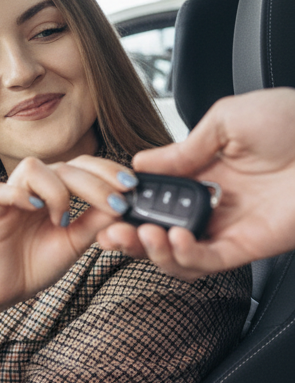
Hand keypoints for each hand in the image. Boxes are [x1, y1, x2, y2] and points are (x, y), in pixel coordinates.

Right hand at [0, 155, 133, 332]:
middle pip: (63, 165)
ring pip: (32, 168)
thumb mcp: (77, 242)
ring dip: (56, 190)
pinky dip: (21, 196)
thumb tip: (125, 202)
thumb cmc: (39, 263)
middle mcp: (34, 188)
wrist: (8, 290)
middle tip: (114, 203)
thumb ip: (97, 221)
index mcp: (56, 191)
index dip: (106, 170)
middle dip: (94, 183)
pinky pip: (1, 191)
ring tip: (63, 219)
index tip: (131, 185)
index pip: (81, 166)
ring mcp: (12, 197)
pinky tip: (38, 211)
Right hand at [97, 88, 294, 280]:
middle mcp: (212, 205)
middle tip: (109, 233)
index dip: (127, 206)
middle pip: (158, 233)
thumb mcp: (226, 120)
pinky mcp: (249, 246)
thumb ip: (182, 149)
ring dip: (152, 253)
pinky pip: (208, 262)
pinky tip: (174, 238)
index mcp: (203, 174)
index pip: (154, 199)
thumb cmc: (294, 121)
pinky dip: (185, 256)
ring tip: (142, 237)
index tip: (106, 204)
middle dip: (128, 238)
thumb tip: (140, 164)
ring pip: (178, 256)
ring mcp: (229, 228)